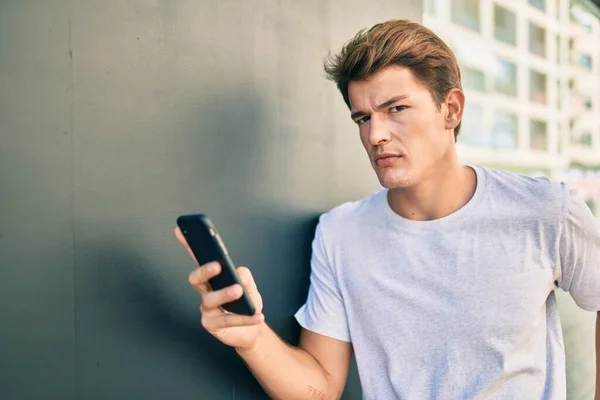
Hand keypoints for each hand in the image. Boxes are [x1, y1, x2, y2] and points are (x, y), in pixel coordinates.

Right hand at [174, 227, 264, 350]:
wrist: (252, 330)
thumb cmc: (246, 303)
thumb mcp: (249, 286)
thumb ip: (244, 276)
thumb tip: (237, 274)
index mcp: (212, 278)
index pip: (198, 259)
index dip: (188, 245)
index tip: (180, 229)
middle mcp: (205, 291)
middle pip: (196, 279)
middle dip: (204, 270)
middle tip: (217, 265)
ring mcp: (206, 309)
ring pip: (210, 299)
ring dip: (225, 294)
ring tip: (239, 291)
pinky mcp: (212, 324)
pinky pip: (226, 320)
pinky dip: (244, 317)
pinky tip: (258, 315)